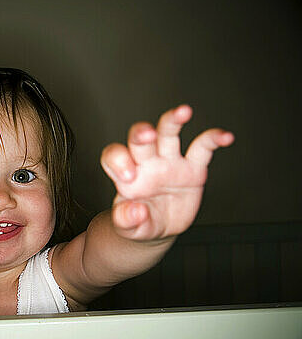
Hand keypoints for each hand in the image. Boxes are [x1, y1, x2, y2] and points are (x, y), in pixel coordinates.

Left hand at [100, 105, 233, 240]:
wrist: (157, 225)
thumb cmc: (138, 221)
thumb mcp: (128, 227)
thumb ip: (126, 220)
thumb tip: (136, 210)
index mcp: (125, 174)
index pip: (114, 155)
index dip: (119, 161)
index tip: (128, 177)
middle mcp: (145, 162)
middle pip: (140, 138)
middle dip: (142, 132)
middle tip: (147, 134)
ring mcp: (169, 162)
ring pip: (169, 133)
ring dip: (174, 120)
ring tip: (183, 111)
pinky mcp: (193, 168)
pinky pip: (203, 148)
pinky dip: (214, 139)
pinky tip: (225, 137)